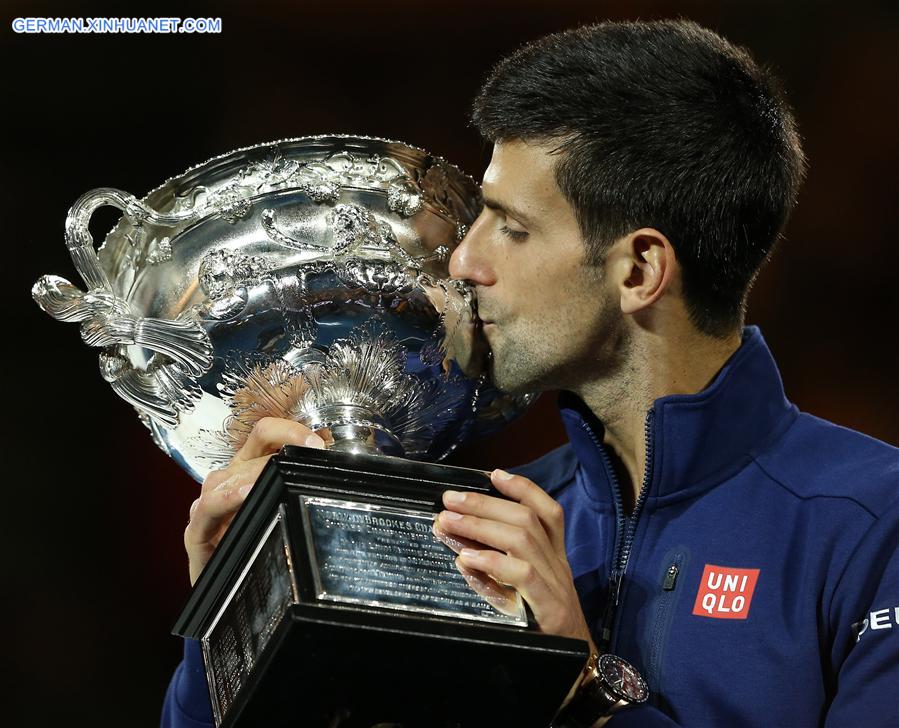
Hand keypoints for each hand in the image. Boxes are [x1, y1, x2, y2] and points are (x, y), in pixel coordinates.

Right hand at [184, 417, 324, 584]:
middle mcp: (229, 480)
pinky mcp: (196, 532)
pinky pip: (206, 508)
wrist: (230, 597)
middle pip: (250, 452)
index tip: (318, 443)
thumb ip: (303, 486)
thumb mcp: (286, 510)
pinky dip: (225, 498)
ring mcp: (210, 505)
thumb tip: (338, 465)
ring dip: (255, 472)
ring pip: (228, 476)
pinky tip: (244, 493)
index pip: (266, 434)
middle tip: (309, 457)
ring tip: (277, 473)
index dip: (290, 430)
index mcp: (250, 469)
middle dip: (280, 453)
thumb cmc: (260, 549)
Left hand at [434, 469, 595, 648]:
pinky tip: (466, 558)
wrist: (578, 670)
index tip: (493, 474)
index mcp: (555, 557)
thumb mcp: (523, 592)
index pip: (547, 511)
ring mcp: (556, 584)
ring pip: (522, 539)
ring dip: (479, 526)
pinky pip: (523, 575)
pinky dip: (492, 562)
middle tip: (449, 500)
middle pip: (525, 518)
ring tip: (447, 523)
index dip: (522, 489)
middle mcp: (558, 564)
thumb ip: (498, 568)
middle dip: (484, 503)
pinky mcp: (549, 607)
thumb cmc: (544, 628)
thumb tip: (460, 545)